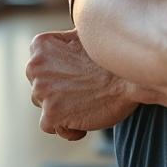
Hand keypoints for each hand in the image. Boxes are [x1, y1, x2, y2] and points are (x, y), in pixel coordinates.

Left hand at [26, 29, 140, 140]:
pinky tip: (85, 123)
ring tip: (87, 105)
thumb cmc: (113, 59)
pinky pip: (50, 126)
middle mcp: (35, 67)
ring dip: (63, 109)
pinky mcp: (51, 114)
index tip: (76, 76)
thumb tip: (64, 46)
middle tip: (84, 91)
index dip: (57, 74)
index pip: (38, 66)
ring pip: (44, 106)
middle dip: (57, 92)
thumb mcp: (86, 38)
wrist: (131, 79)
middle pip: (38, 87)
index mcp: (41, 46)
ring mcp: (42, 91)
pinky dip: (68, 128)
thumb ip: (65, 42)